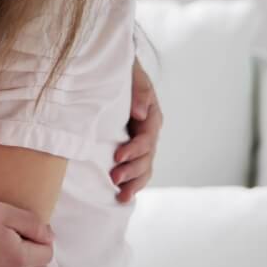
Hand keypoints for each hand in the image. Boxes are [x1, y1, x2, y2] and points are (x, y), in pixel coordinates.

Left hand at [112, 58, 161, 201]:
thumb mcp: (134, 75)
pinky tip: (122, 196)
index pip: (146, 139)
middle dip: (132, 170)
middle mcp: (149, 132)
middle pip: (146, 158)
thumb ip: (139, 91)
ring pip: (144, 168)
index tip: (117, 156)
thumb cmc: (124, 72)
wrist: (114, 71)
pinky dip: (132, 183)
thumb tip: (140, 114)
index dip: (134, 149)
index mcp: (152, 116)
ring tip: (120, 195)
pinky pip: (137, 170)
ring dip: (134, 183)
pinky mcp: (132, 149)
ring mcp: (142, 143)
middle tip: (114, 178)